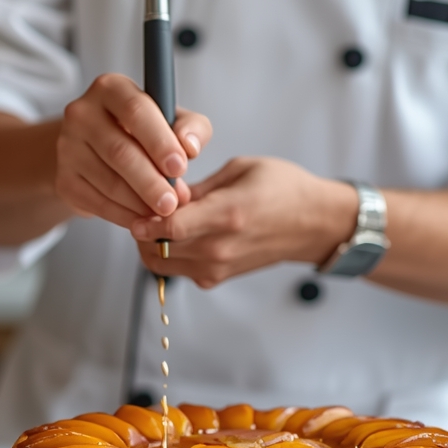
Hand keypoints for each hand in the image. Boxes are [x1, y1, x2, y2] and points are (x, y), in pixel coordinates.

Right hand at [55, 74, 211, 227]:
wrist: (99, 151)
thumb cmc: (143, 132)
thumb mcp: (172, 121)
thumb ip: (191, 128)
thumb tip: (190, 148)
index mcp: (111, 89)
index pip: (135, 111)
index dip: (160, 141)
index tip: (180, 167)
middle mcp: (82, 113)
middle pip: (119, 151)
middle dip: (150, 182)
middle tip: (172, 203)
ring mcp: (67, 147)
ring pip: (108, 181)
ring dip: (139, 203)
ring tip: (163, 212)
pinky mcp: (64, 179)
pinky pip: (97, 203)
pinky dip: (124, 216)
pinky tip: (142, 218)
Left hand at [129, 157, 357, 288]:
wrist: (314, 223)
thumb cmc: (283, 189)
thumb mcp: (240, 170)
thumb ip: (198, 186)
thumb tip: (164, 193)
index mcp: (229, 213)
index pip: (172, 227)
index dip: (145, 219)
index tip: (134, 207)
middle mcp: (221, 247)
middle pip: (158, 247)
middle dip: (142, 227)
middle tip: (144, 206)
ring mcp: (218, 266)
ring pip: (160, 262)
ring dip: (150, 242)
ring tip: (157, 219)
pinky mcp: (216, 277)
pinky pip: (175, 269)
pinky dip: (165, 254)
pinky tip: (174, 234)